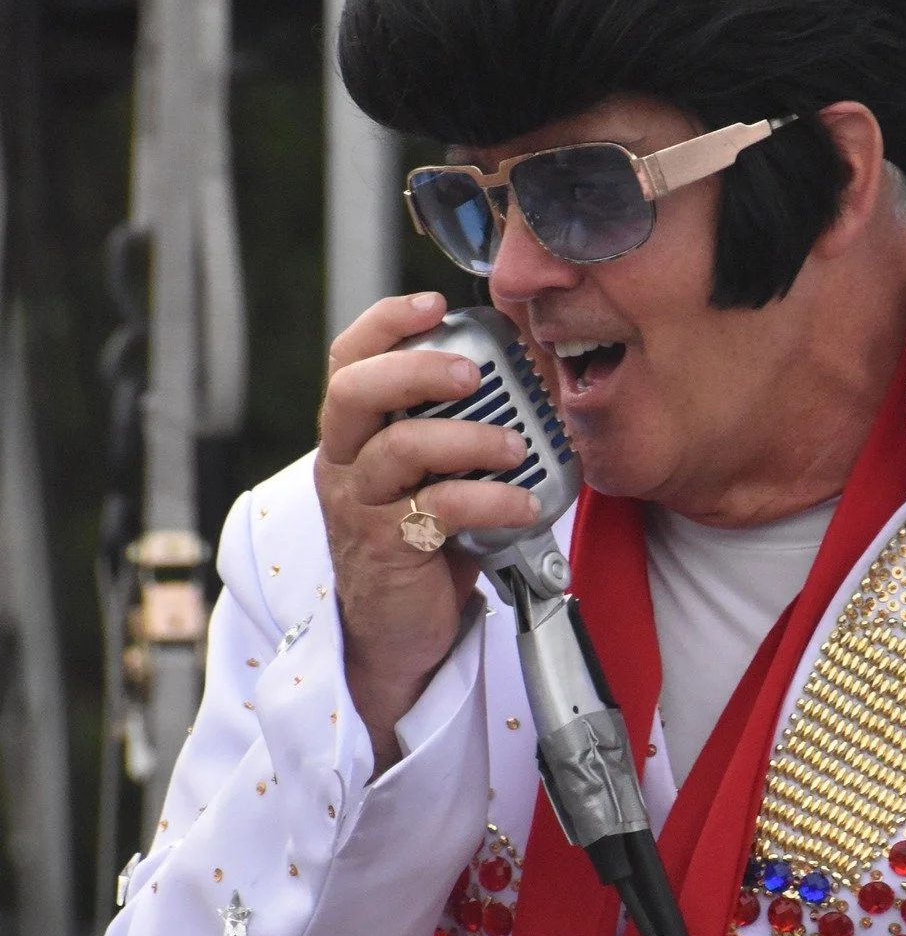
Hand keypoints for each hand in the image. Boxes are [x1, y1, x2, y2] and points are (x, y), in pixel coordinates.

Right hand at [315, 291, 541, 771]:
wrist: (399, 633)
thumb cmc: (426, 539)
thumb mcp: (434, 472)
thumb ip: (458, 423)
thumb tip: (532, 365)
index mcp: (354, 432)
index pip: (349, 359)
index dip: (385, 323)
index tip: (434, 302)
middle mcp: (344, 462)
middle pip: (354, 392)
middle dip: (416, 369)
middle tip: (473, 374)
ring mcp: (359, 507)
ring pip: (398, 450)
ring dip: (466, 438)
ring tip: (516, 447)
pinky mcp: (387, 550)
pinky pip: (438, 511)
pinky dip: (489, 502)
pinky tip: (526, 505)